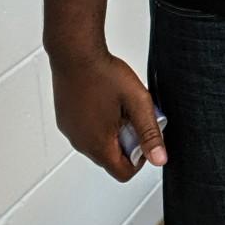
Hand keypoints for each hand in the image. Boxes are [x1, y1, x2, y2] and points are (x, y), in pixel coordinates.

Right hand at [50, 49, 166, 181]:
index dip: (139, 159)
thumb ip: (150, 133)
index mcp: (98, 143)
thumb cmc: (103, 74)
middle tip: (133, 116)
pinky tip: (105, 102)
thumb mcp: (137, 103)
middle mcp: (80, 142)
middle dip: (126, 142)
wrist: (75, 53)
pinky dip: (98, 124)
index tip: (143, 136)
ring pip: (97, 145)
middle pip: (110, 159)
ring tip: (119, 107)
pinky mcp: (65, 120)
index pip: (122, 172)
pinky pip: (85, 132)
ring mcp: (70, 131)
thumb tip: (159, 158)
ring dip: (112, 133)